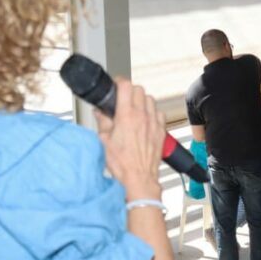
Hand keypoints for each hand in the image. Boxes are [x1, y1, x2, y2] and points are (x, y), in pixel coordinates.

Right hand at [95, 78, 164, 200]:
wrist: (139, 177)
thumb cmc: (123, 163)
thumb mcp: (104, 140)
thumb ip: (103, 122)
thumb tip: (100, 112)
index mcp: (127, 116)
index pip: (126, 86)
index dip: (119, 82)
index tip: (116, 85)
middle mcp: (142, 117)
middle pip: (140, 90)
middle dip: (130, 90)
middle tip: (123, 97)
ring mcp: (154, 123)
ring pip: (151, 100)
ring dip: (142, 100)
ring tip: (134, 108)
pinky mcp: (161, 131)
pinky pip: (160, 113)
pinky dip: (153, 112)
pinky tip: (146, 119)